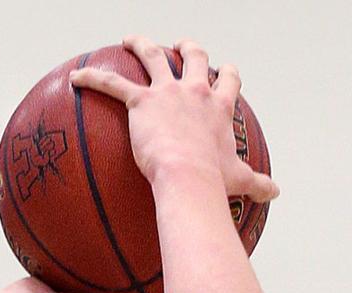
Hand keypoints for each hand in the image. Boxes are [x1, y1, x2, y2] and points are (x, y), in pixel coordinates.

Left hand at [71, 37, 278, 203]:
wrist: (189, 177)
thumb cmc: (213, 181)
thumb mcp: (239, 181)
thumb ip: (257, 184)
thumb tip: (275, 194)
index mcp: (218, 106)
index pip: (228, 79)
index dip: (225, 73)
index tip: (222, 71)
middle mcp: (195, 90)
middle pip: (194, 56)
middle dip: (187, 47)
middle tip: (179, 45)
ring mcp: (167, 92)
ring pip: (152, 56)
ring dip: (140, 45)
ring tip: (130, 40)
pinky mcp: (141, 102)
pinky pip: (112, 84)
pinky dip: (93, 79)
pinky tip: (76, 78)